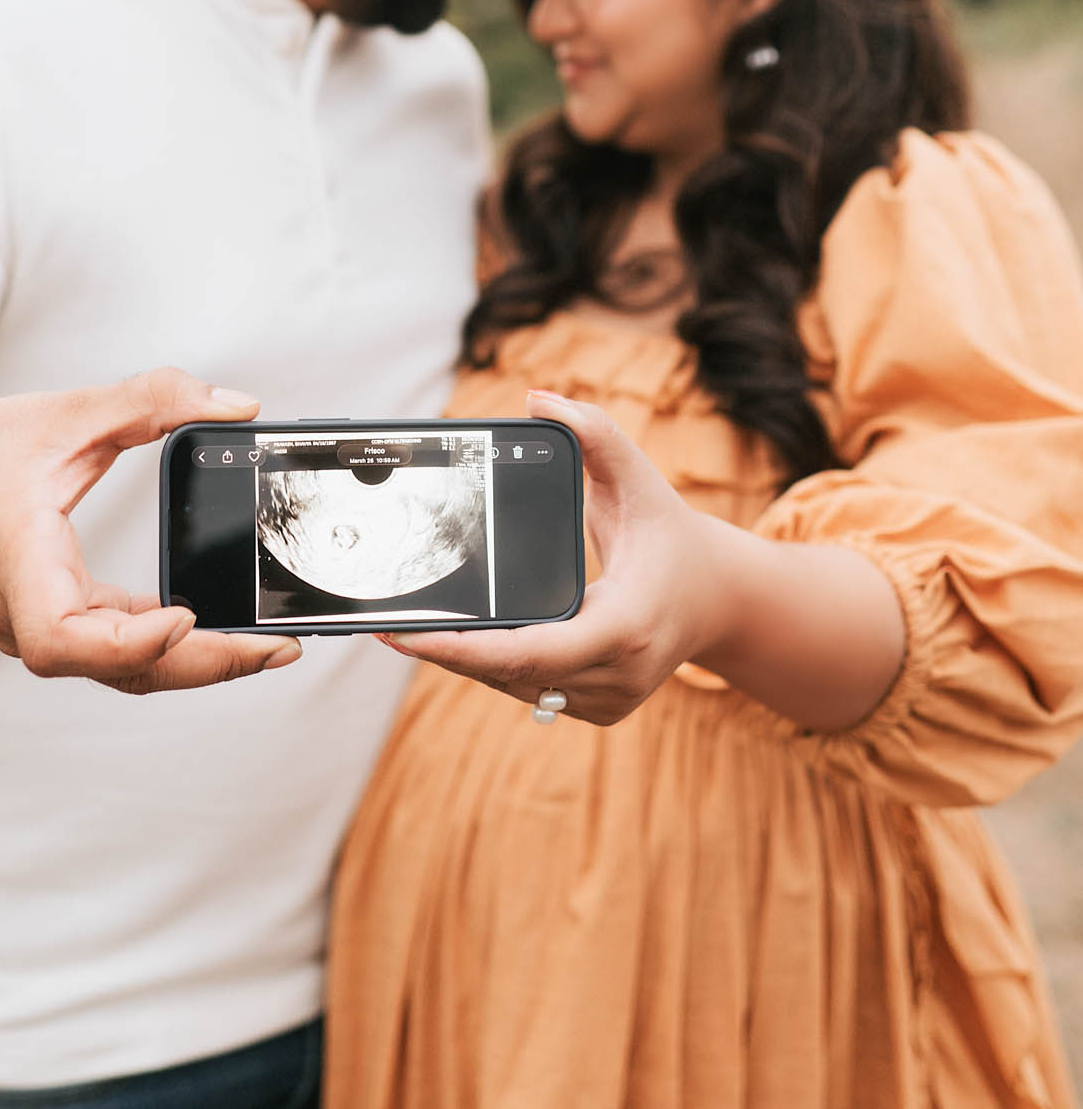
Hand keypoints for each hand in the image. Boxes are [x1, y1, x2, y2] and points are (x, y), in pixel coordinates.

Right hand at [0, 367, 301, 693]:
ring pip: (116, 669)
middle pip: (110, 667)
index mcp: (17, 561)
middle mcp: (21, 611)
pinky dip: (166, 645)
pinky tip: (218, 629)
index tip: (184, 615)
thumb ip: (153, 399)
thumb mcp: (69, 410)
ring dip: (192, 663)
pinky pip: (113, 650)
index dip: (126, 641)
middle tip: (277, 646)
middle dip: (199, 663)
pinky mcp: (54, 620)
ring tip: (266, 645)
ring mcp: (34, 625)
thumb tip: (239, 406)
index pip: (60, 636)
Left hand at [378, 389, 728, 725]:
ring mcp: (610, 701)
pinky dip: (499, 668)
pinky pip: (533, 691)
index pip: (529, 651)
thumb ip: (595, 433)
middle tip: (388, 627)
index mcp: (625, 626)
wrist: (719, 596)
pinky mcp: (601, 710)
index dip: (462, 649)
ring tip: (418, 630)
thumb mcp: (639, 477)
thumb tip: (539, 398)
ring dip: (469, 662)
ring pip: (517, 687)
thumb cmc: (671, 534)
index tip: (407, 636)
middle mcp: (618, 674)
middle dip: (449, 651)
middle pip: (511, 673)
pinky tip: (468, 642)